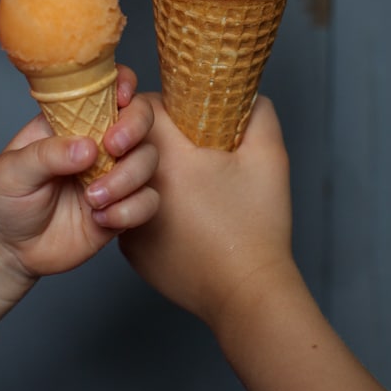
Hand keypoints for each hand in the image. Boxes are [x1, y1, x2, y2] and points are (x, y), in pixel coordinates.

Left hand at [0, 69, 157, 283]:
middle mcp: (99, 142)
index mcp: (72, 120)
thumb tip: (87, 147)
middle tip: (112, 147)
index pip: (107, 88)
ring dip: (126, 179)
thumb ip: (47, 155)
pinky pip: (148, 202)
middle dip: (134, 129)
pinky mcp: (123, 207)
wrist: (9, 250)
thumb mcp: (13, 170)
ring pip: (148, 160)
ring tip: (92, 199)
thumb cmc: (6, 199)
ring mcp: (114, 174)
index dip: (123, 83)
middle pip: (141, 118)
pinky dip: (130, 211)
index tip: (121, 98)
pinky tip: (100, 219)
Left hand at [120, 94, 292, 329]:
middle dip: (132, 142)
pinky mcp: (133, 252)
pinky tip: (172, 214)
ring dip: (132, 177)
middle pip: (122, 147)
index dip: (146, 107)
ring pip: (121, 183)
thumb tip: (245, 97)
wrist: (248, 293)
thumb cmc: (259, 225)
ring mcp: (130, 224)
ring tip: (154, 181)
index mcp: (169, 157)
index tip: (156, 119)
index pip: (140, 111)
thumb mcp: (270, 158)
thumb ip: (259, 114)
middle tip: (144, 146)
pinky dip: (143, 209)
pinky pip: (129, 216)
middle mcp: (137, 188)